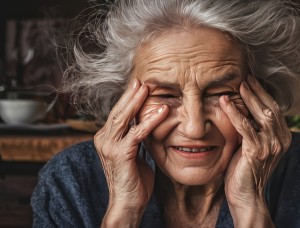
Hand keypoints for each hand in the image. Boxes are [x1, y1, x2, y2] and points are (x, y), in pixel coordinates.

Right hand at [94, 79, 168, 225]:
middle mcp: (103, 139)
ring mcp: (109, 146)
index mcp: (106, 138)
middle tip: (141, 80)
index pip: (118, 114)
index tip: (139, 86)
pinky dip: (150, 121)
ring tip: (148, 88)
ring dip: (137, 102)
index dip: (128, 99)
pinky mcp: (120, 154)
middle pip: (118, 111)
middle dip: (130, 95)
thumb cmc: (134, 180)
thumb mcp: (134, 153)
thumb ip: (136, 138)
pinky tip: (162, 111)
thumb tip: (146, 124)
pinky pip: (137, 133)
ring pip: (123, 118)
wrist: (128, 203)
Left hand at [219, 75, 290, 226]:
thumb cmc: (246, 171)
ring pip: (263, 115)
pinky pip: (246, 128)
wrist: (247, 196)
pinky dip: (235, 114)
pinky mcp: (257, 152)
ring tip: (239, 84)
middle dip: (258, 91)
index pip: (276, 109)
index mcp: (283, 138)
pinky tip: (226, 103)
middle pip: (271, 108)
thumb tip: (244, 109)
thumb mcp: (254, 146)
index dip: (264, 94)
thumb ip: (254, 129)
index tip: (252, 81)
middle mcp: (281, 140)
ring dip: (249, 98)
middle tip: (245, 77)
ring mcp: (271, 147)